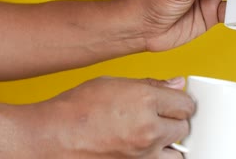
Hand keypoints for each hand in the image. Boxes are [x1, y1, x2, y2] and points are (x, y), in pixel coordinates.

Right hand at [38, 76, 193, 158]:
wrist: (50, 138)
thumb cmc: (76, 109)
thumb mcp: (114, 84)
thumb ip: (151, 84)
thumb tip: (177, 84)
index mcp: (145, 100)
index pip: (186, 104)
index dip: (180, 101)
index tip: (173, 102)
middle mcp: (149, 129)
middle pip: (184, 127)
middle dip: (175, 121)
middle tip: (160, 118)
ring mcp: (143, 155)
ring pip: (179, 152)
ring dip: (171, 143)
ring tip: (155, 136)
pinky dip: (158, 157)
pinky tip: (146, 149)